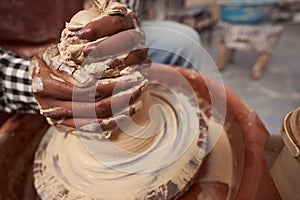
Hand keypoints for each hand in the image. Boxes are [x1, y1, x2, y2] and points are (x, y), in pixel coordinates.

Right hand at [30, 12, 150, 135]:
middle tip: (139, 88)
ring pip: (95, 121)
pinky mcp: (66, 126)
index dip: (109, 85)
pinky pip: (91, 130)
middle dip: (120, 99)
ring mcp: (59, 120)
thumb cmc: (50, 61)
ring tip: (138, 103)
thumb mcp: (53, 54)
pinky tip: (126, 116)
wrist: (35, 79)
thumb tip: (89, 80)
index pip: (84, 89)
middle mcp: (51, 106)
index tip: (130, 78)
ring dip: (119, 114)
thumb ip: (68, 64)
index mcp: (46, 85)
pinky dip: (111, 124)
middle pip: (92, 107)